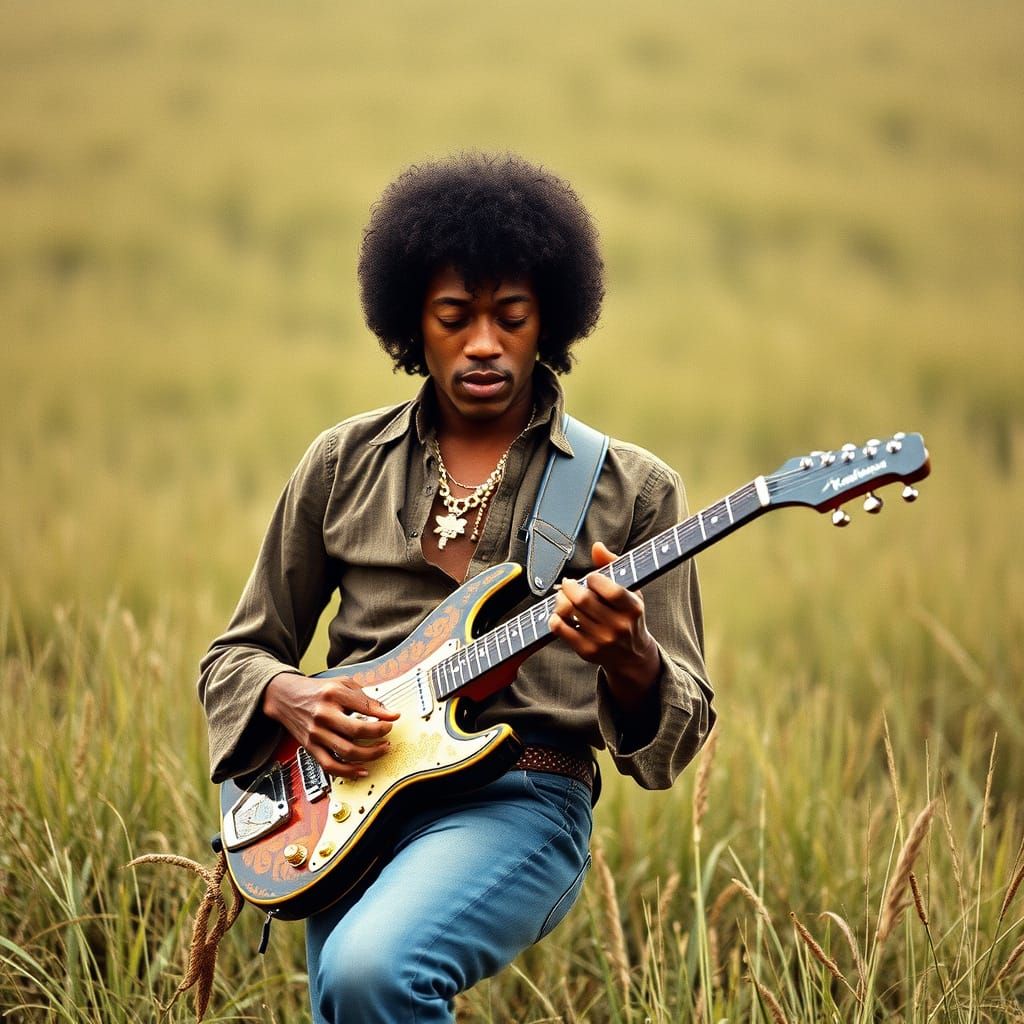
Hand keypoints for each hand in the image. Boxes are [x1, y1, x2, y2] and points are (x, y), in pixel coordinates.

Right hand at [262, 672, 399, 779]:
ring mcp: (316, 733)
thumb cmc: (317, 690)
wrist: (285, 697)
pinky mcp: (310, 747)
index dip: (383, 714)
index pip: (364, 706)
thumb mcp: (341, 684)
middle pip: (356, 731)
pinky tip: (362, 770)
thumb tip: (385, 712)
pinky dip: (348, 772)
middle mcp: (323, 714)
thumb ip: (363, 697)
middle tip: (388, 733)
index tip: (395, 717)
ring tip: (382, 749)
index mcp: (333, 694)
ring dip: (369, 754)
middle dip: (378, 734)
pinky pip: (330, 766)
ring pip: (347, 751)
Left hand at [548, 541, 660, 711]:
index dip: (595, 579)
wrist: (632, 656)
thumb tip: (597, 547)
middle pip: (584, 600)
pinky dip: (555, 617)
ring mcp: (602, 640)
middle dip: (571, 586)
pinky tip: (559, 612)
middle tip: (569, 583)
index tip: (590, 577)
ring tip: (564, 595)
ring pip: (571, 612)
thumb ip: (614, 566)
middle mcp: (619, 626)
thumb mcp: (631, 591)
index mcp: (633, 608)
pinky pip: (561, 629)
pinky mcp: (587, 650)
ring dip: (561, 598)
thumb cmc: (629, 617)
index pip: (611, 591)